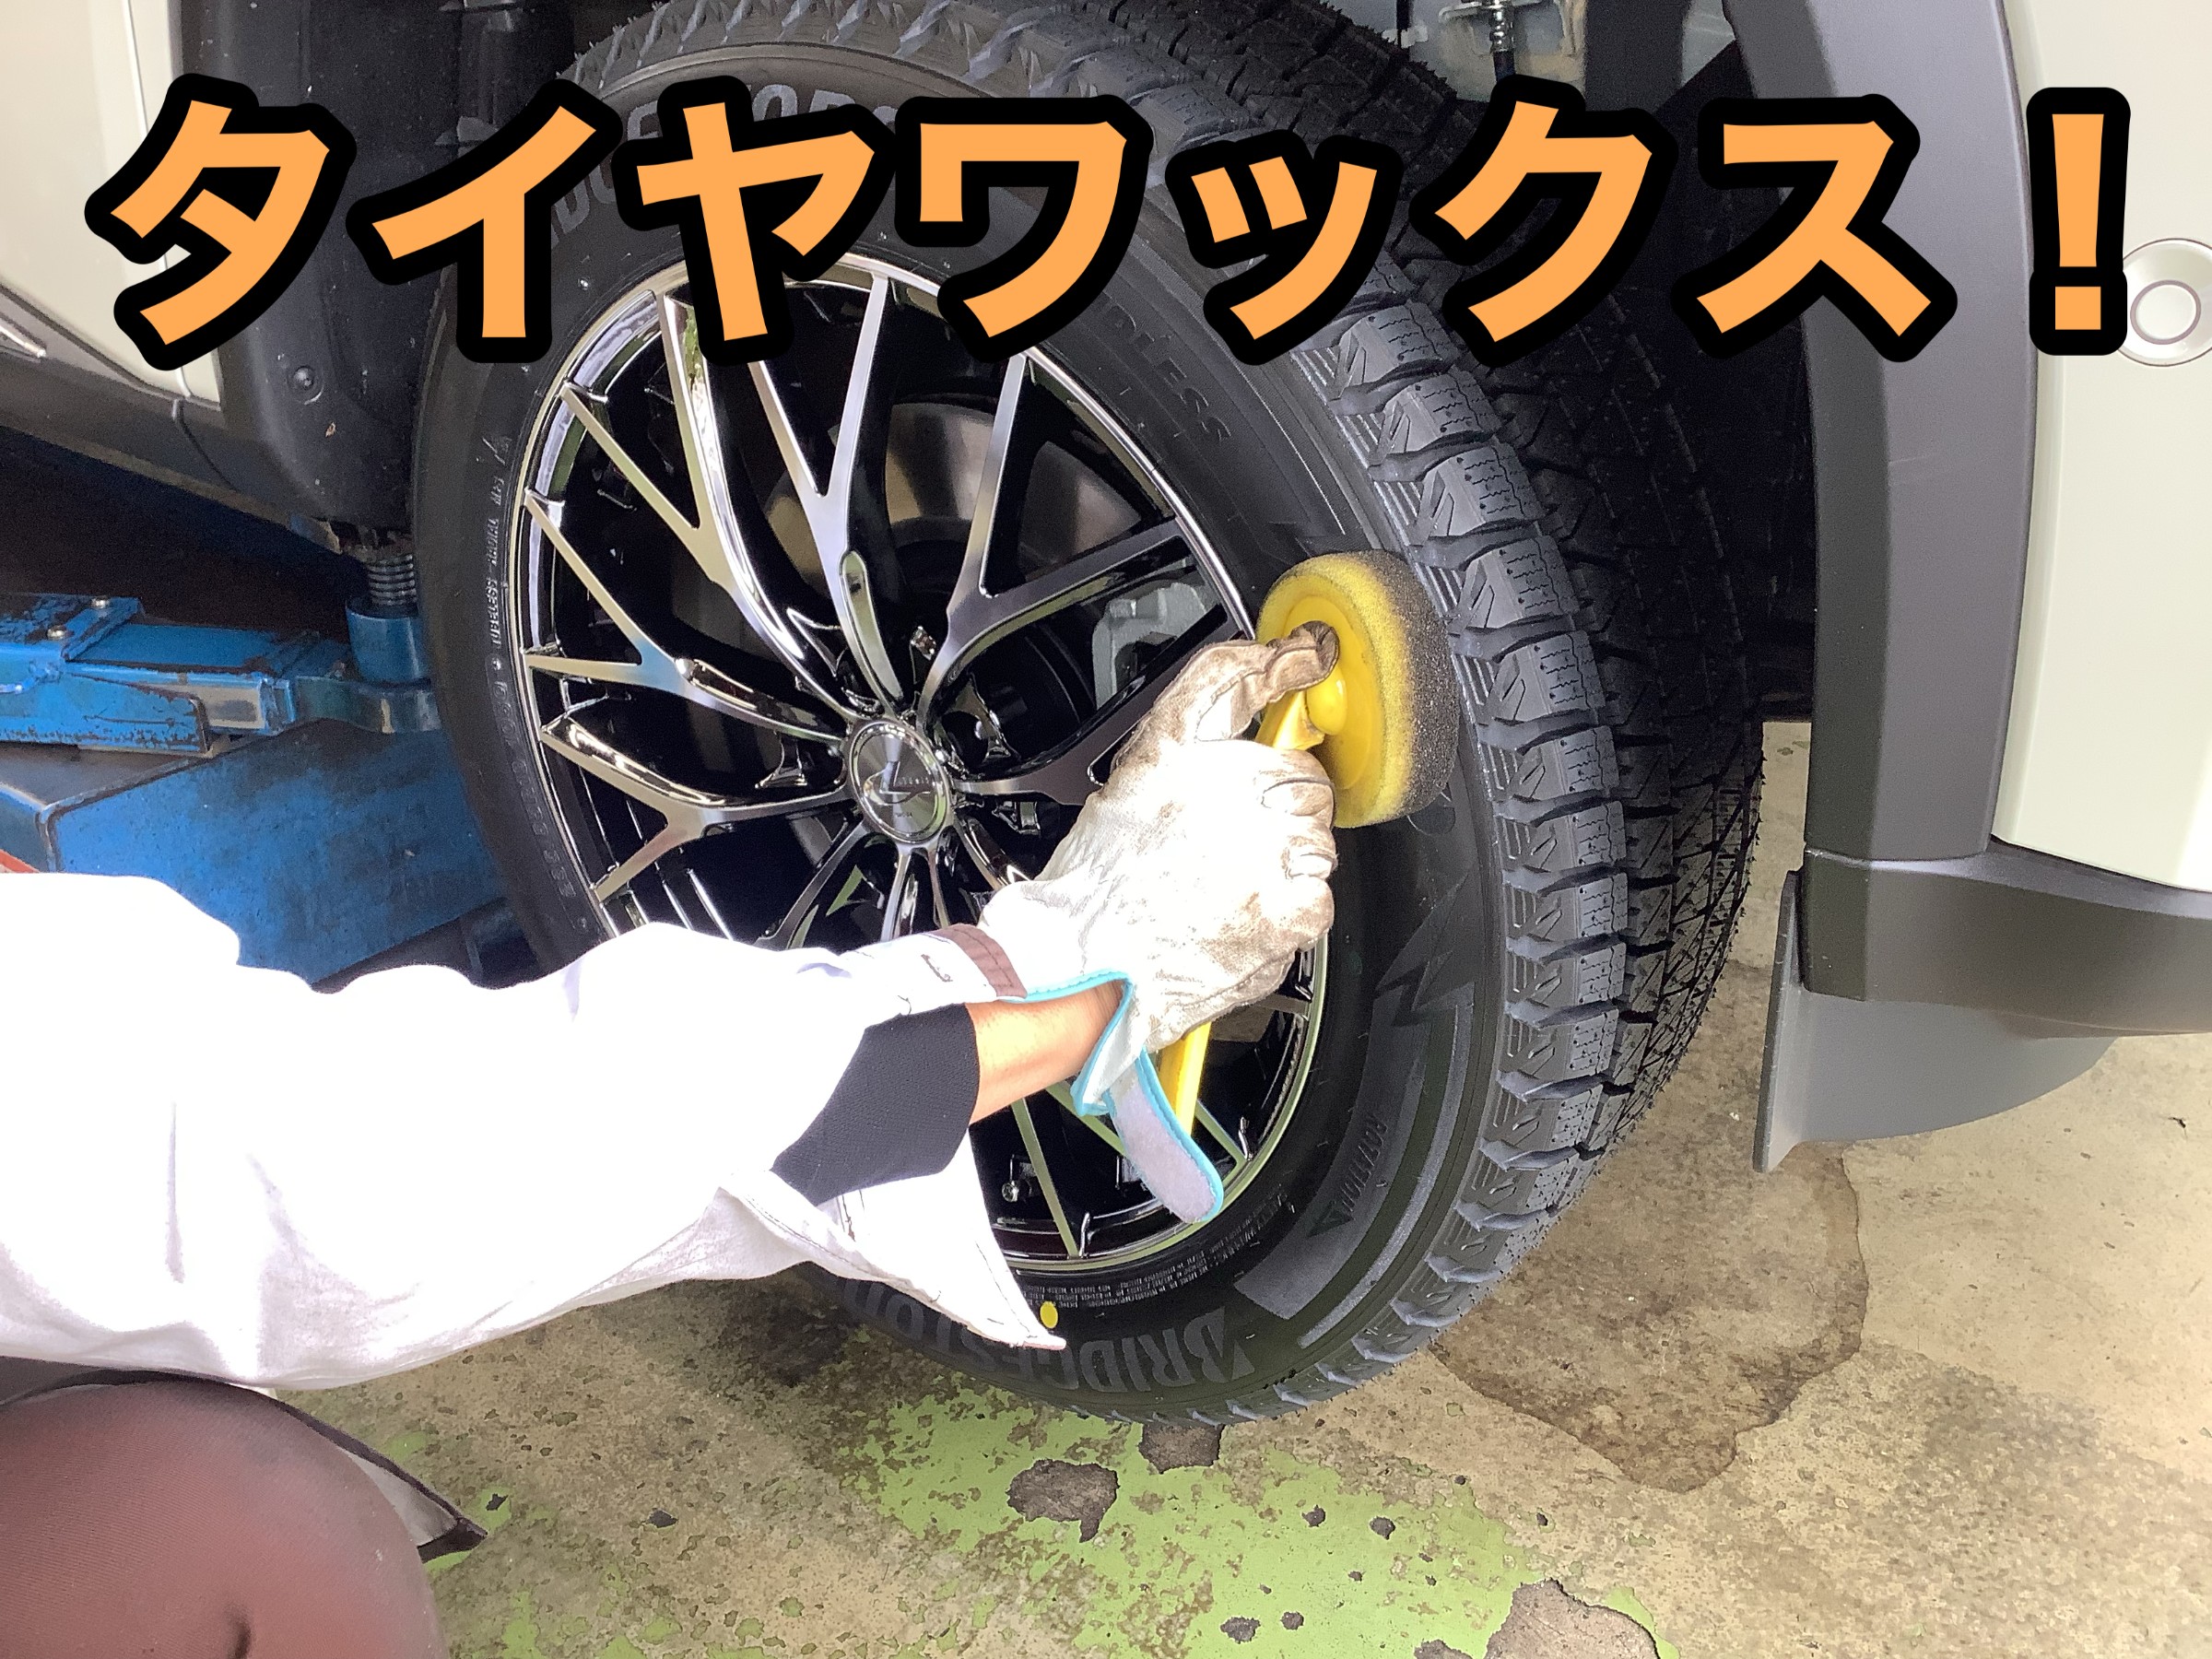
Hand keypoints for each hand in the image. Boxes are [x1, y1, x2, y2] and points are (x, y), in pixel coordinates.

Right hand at [975, 627, 1338, 1104]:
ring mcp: (1277, 850)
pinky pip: (1316, 895)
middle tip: (1228, 840)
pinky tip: (1239, 914)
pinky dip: (1287, 907)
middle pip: (1302, 773)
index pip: (1255, 678)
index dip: (1286, 665)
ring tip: (1224, 884)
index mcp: (1188, 748)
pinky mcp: (1297, 910)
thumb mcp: (1134, 772)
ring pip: (1316, 837)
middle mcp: (1239, 788)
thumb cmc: (1098, 883)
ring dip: (1284, 856)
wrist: (1092, 966)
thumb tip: (1259, 678)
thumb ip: (1196, 722)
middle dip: (1278, 802)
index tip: (1305, 658)